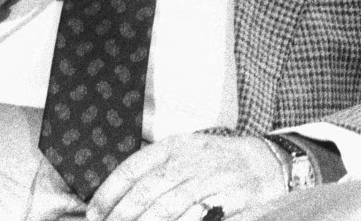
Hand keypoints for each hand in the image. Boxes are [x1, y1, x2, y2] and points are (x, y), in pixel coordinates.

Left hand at [87, 134, 284, 220]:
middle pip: (147, 192)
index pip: (134, 167)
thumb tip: (113, 197)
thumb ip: (154, 168)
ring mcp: (213, 179)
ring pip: (169, 207)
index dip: (109, 192)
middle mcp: (193, 160)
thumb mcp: (186, 152)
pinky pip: (198, 218)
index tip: (93, 214)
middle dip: (122, 216)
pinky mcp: (231, 198)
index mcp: (177, 146)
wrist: (267, 162)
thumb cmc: (218, 161)